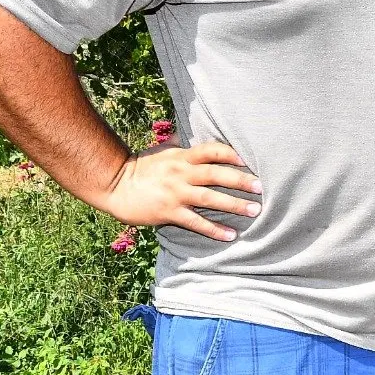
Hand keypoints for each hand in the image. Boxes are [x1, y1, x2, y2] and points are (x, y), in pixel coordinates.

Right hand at [94, 141, 261, 241]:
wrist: (113, 185)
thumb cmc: (141, 168)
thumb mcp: (163, 153)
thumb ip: (183, 149)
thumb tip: (199, 139)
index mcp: (181, 156)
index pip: (211, 151)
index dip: (231, 153)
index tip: (248, 159)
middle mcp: (181, 173)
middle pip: (216, 174)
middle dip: (240, 180)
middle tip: (261, 187)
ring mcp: (175, 193)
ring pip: (210, 198)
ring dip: (234, 205)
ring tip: (254, 211)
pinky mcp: (169, 212)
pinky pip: (196, 222)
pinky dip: (214, 229)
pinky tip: (230, 235)